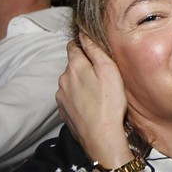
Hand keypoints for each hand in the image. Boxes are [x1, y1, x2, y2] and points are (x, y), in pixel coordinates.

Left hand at [56, 35, 130, 164]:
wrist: (101, 137)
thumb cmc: (109, 103)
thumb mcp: (108, 70)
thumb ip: (94, 49)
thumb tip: (83, 33)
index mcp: (74, 66)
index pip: (73, 46)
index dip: (82, 44)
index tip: (91, 48)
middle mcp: (63, 79)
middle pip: (72, 66)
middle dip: (84, 67)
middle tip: (101, 75)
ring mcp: (61, 97)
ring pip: (70, 83)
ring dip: (80, 84)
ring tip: (98, 94)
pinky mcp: (63, 112)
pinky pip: (70, 99)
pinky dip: (78, 99)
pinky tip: (91, 106)